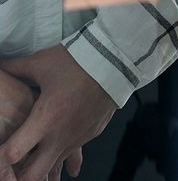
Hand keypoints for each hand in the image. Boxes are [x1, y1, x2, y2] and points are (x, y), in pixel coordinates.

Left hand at [0, 46, 115, 180]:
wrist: (115, 59)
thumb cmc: (79, 60)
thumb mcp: (41, 62)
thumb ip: (16, 68)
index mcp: (45, 119)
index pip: (13, 153)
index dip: (0, 162)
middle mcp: (59, 135)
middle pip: (33, 177)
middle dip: (20, 178)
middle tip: (12, 171)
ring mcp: (75, 139)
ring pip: (53, 169)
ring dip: (40, 167)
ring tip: (30, 162)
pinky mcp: (88, 136)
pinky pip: (69, 153)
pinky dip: (58, 154)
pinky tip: (54, 147)